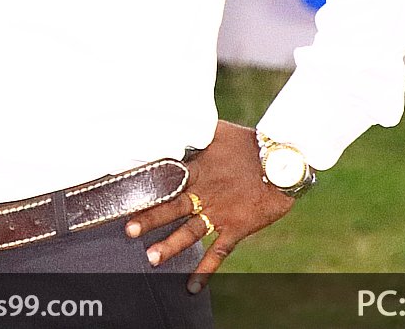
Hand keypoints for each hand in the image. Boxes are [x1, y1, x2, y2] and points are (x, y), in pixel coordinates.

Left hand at [124, 121, 294, 293]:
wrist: (282, 162)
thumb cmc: (250, 143)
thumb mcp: (218, 131)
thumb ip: (195, 130)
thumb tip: (172, 118)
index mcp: (197, 169)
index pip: (165, 179)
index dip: (144, 186)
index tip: (122, 193)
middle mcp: (204, 193)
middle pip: (172, 208)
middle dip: (149, 219)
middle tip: (128, 231)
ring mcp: (219, 213)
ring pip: (190, 233)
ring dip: (171, 246)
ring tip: (151, 259)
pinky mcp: (236, 228)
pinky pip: (218, 253)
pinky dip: (205, 270)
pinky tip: (191, 287)